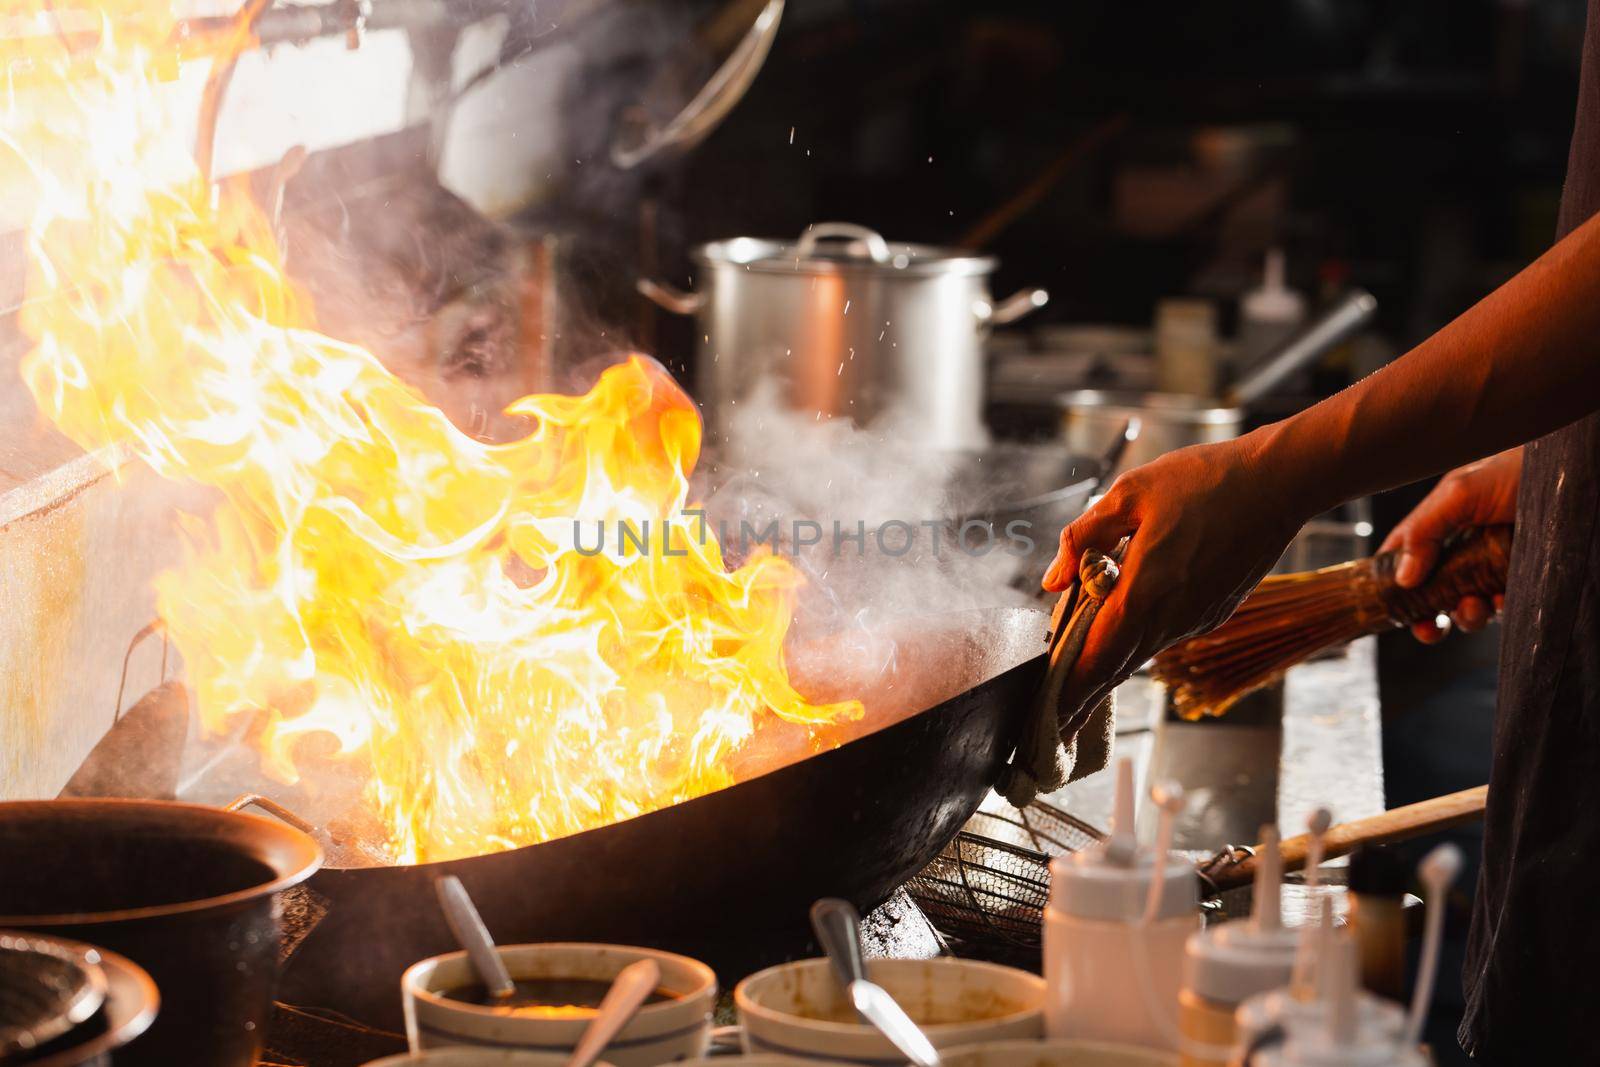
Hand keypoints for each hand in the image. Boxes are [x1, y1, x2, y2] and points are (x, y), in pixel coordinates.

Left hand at [1041, 431, 1310, 727]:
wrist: (1281, 482)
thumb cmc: (1203, 480)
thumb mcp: (1128, 494)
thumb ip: (1083, 537)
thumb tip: (1053, 580)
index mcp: (1146, 590)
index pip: (1098, 657)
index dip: (1070, 690)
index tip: (1047, 718)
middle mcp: (1173, 617)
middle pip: (1117, 666)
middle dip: (1082, 694)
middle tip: (1051, 722)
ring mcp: (1197, 619)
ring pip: (1140, 652)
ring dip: (1107, 667)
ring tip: (1073, 682)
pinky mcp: (1214, 612)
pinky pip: (1163, 635)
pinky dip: (1135, 643)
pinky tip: (1117, 634)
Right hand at [1378, 447, 1521, 642]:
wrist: (1567, 472)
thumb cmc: (1513, 469)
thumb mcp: (1458, 493)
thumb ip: (1424, 531)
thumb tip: (1403, 579)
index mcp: (1436, 527)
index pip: (1400, 559)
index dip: (1391, 584)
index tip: (1392, 607)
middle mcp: (1459, 549)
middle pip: (1431, 593)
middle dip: (1426, 615)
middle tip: (1428, 627)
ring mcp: (1489, 566)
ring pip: (1466, 605)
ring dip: (1466, 615)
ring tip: (1474, 605)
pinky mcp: (1518, 577)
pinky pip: (1503, 606)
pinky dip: (1500, 610)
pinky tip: (1503, 599)